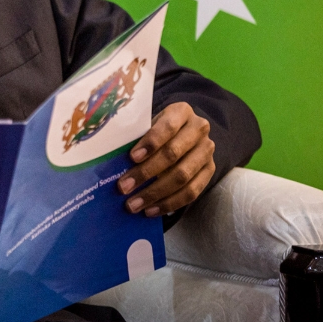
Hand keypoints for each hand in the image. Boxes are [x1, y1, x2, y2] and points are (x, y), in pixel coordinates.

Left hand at [118, 102, 214, 216]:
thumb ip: (137, 136)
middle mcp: (199, 129)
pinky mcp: (210, 171)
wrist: (185, 132)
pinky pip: (192, 192)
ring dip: (156, 193)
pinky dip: (169, 203)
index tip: (131, 158)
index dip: (150, 143)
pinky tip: (151, 210)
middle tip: (124, 187)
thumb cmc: (157, 128)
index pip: (167, 127)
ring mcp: (207, 151)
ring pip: (183, 176)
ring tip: (134, 204)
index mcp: (181, 111)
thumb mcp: (148, 123)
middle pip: (173, 154)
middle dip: (146, 173)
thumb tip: (112, 161)